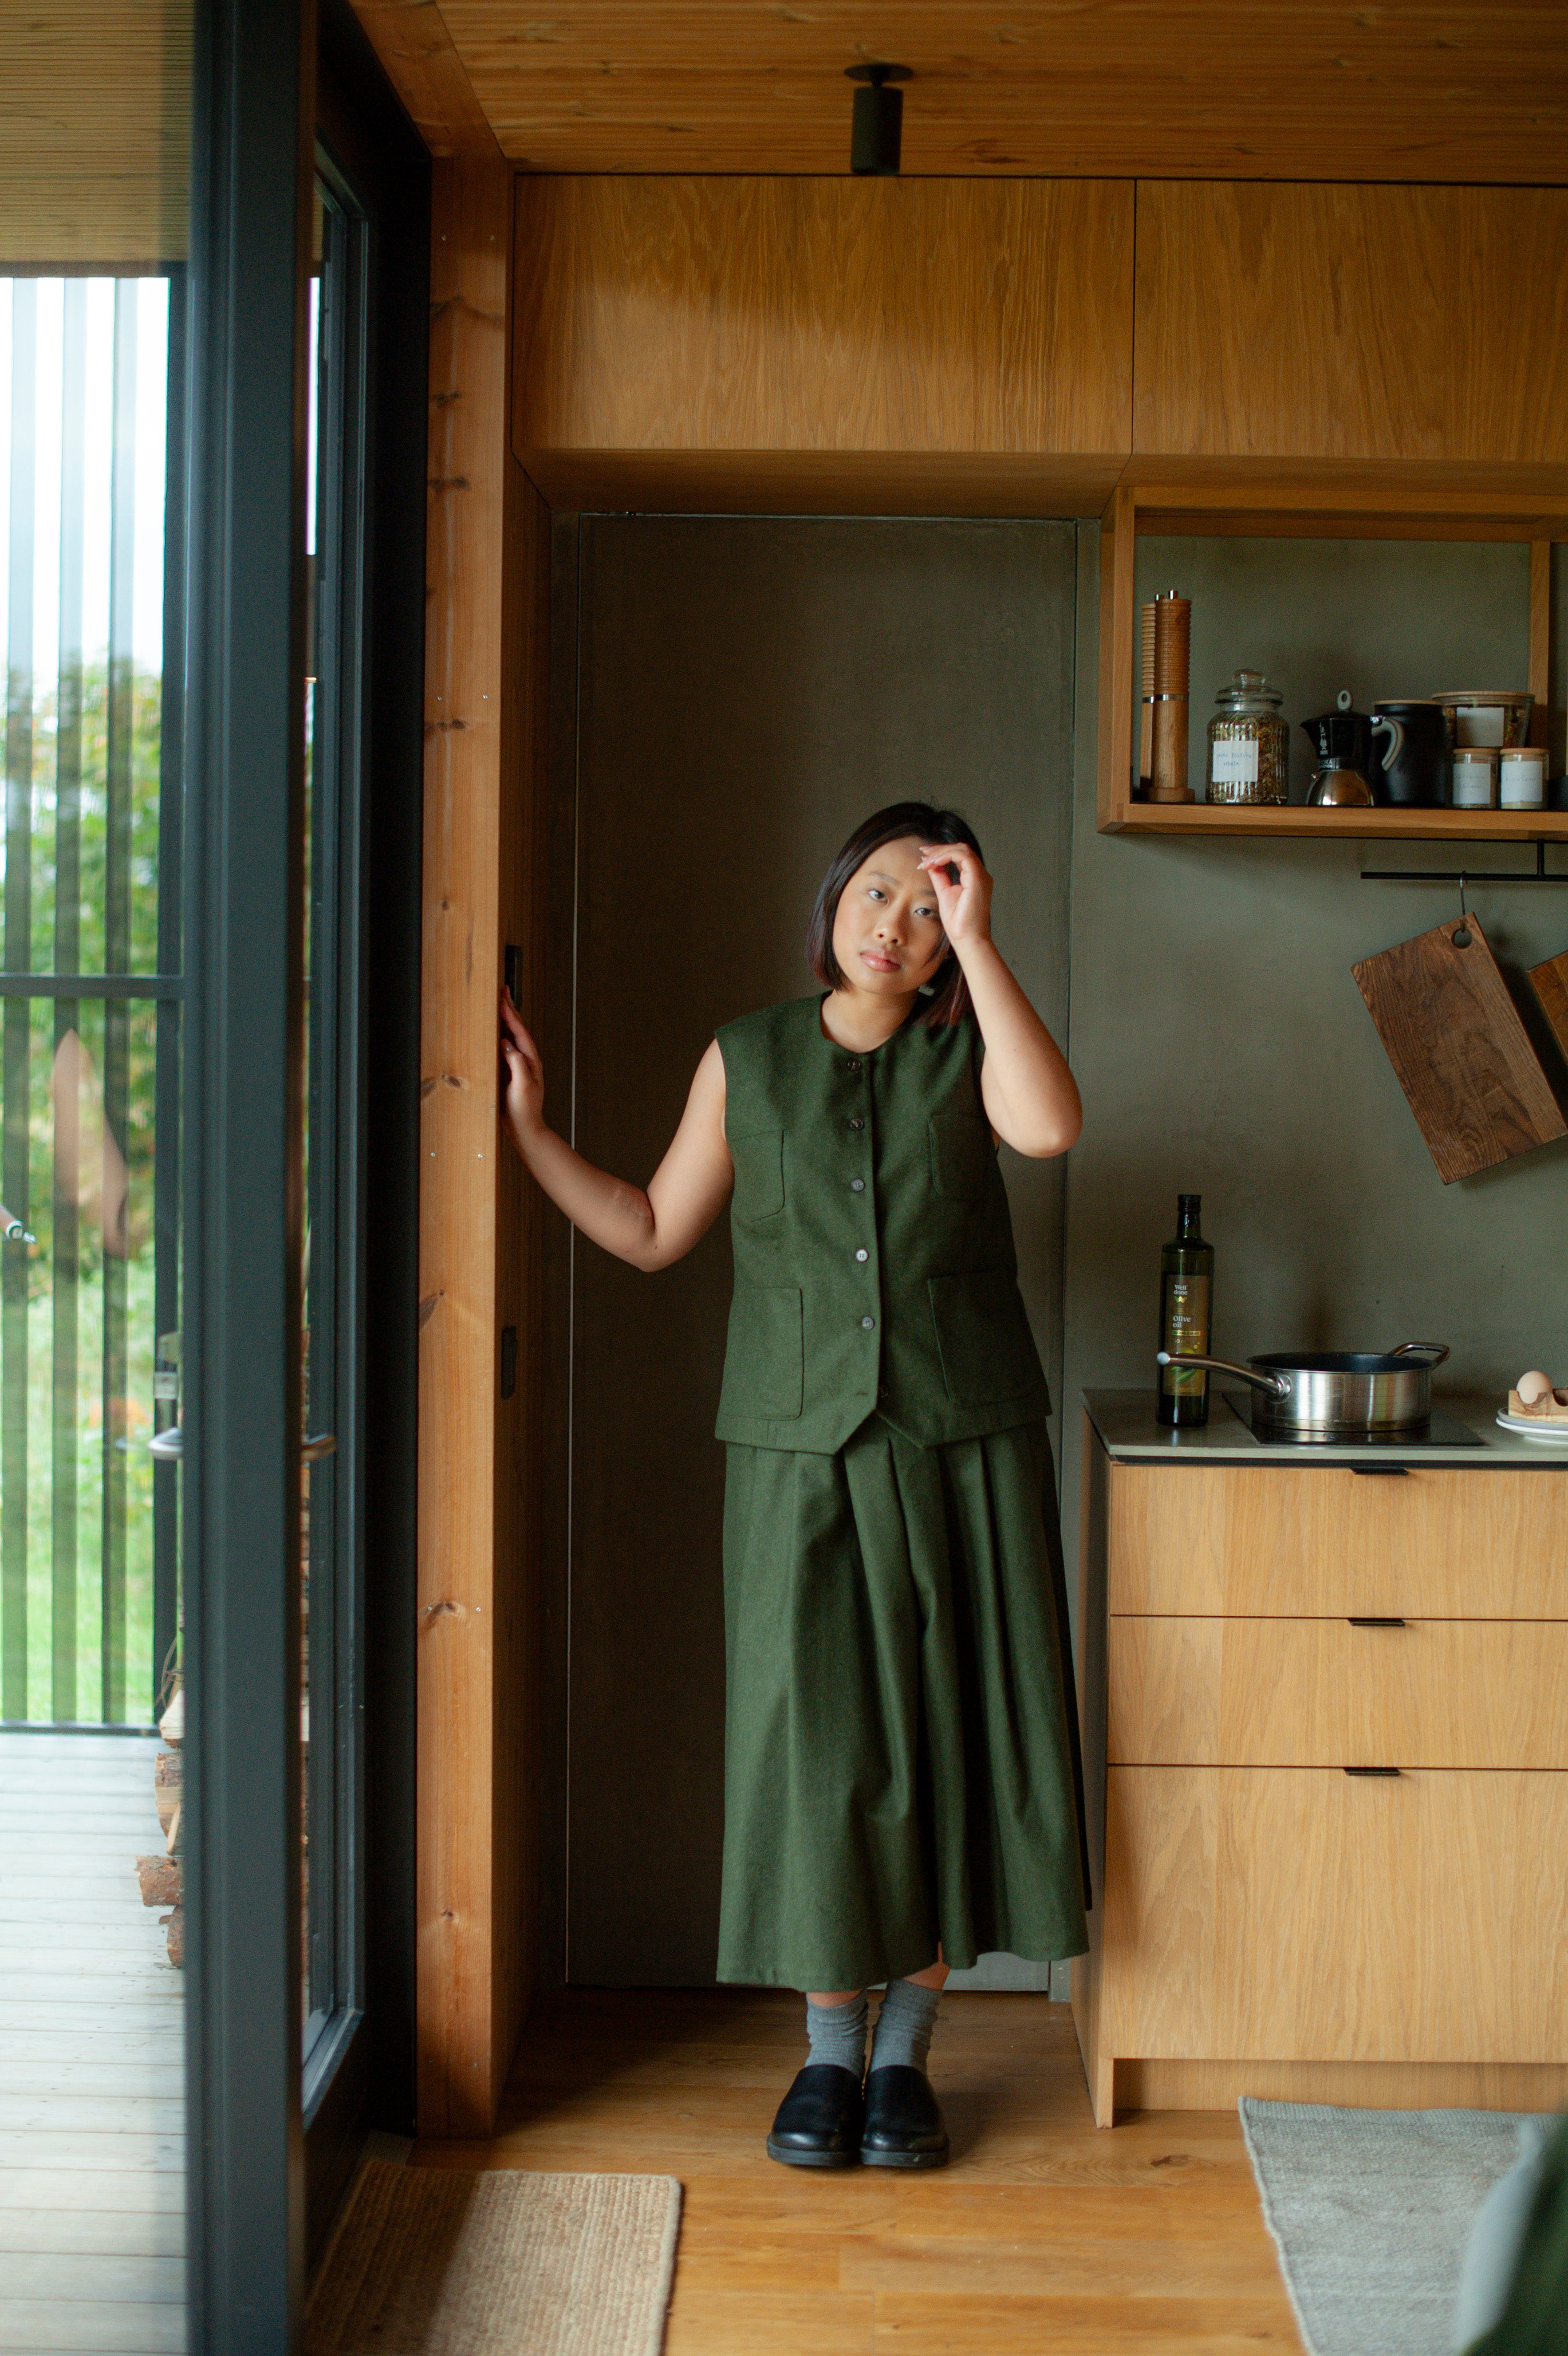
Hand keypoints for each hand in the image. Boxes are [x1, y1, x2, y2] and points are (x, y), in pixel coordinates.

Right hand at [500, 987, 544, 1145]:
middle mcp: (526, 1060)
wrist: (525, 1129)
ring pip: (512, 1037)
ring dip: (505, 1020)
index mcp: (531, 1061)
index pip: (520, 1032)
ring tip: (499, 1004)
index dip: (511, 1014)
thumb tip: (507, 1043)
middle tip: (503, 991)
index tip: (503, 998)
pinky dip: (499, 1036)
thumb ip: (516, 1064)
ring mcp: (518, 1066)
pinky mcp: (510, 1073)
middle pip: (518, 1030)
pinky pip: (505, 1049)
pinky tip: (493, 1032)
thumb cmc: (525, 1110)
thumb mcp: (522, 1086)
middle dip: (510, 1010)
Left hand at [918, 842, 992, 948]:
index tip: (924, 856)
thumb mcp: (944, 893)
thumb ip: (940, 877)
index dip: (942, 852)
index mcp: (974, 878)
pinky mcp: (978, 878)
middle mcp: (981, 875)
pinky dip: (946, 856)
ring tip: (926, 861)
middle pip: (961, 849)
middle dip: (940, 849)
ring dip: (941, 852)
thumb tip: (932, 864)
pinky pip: (962, 856)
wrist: (966, 938)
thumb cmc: (958, 922)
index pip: (960, 856)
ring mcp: (981, 876)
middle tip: (923, 853)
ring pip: (962, 849)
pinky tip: (933, 863)